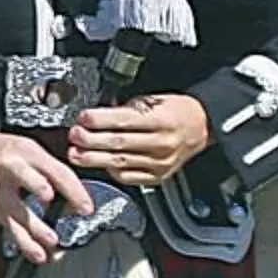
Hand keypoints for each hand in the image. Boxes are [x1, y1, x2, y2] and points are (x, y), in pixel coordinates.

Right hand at [0, 128, 92, 265]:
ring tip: (50, 241)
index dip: (72, 188)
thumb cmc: (6, 152)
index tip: (86, 207)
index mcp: (28, 153)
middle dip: (39, 190)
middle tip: (52, 200)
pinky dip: (24, 242)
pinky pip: (10, 226)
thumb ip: (54, 172)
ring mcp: (0, 189)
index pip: (54, 170)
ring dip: (33, 228)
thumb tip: (78, 197)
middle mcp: (11, 169)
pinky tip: (37, 254)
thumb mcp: (32, 151)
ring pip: (16, 209)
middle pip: (26, 178)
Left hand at [68, 93, 211, 188]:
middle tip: (75, 136)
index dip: (101, 120)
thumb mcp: (156, 101)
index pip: (125, 121)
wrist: (202, 128)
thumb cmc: (178, 112)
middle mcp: (161, 143)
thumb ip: (129, 109)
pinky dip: (112, 172)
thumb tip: (100, 114)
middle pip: (119, 143)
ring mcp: (159, 162)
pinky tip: (99, 165)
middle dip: (92, 140)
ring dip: (94, 159)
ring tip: (76, 155)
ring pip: (120, 162)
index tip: (83, 118)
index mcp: (161, 120)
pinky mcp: (157, 176)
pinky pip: (129, 177)